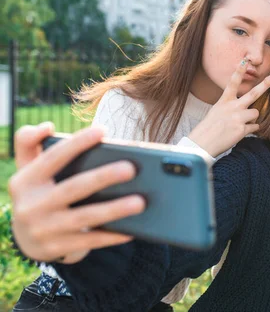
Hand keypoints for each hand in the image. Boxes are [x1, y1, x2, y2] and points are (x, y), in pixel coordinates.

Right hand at [9, 123, 144, 263]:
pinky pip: (91, 241)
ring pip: (85, 217)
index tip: (103, 130)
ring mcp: (44, 229)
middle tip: (132, 168)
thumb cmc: (38, 192)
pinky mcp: (56, 248)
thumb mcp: (28, 169)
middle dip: (103, 177)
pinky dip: (112, 235)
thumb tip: (46, 126)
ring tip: (141, 201)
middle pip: (73, 188)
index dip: (77, 143)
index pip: (53, 157)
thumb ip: (29, 142)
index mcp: (25, 180)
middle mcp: (31, 205)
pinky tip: (133, 229)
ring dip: (115, 209)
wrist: (24, 238)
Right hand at [187, 58, 269, 156]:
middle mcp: (232, 107)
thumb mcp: (217, 111)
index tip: (245, 60)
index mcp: (224, 101)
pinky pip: (254, 127)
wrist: (202, 144)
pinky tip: (239, 132)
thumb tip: (247, 109)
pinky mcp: (242, 130)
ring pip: (256, 113)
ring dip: (251, 119)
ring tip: (239, 124)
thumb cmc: (208, 128)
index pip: (233, 83)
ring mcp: (238, 118)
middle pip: (253, 93)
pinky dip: (250, 130)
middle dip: (266, 84)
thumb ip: (231, 106)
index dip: (239, 71)